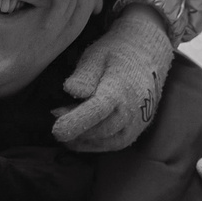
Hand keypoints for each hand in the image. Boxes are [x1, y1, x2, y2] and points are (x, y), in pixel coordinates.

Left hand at [53, 6, 175, 152]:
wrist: (147, 58)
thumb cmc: (116, 55)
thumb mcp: (97, 55)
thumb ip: (84, 74)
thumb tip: (71, 90)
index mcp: (120, 89)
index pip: (97, 109)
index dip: (76, 121)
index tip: (56, 130)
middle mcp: (132, 111)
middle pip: (97, 130)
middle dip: (73, 127)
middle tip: (55, 113)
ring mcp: (134, 126)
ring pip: (101, 141)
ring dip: (79, 137)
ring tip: (64, 121)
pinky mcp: (133, 134)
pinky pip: (108, 145)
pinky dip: (89, 142)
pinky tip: (76, 131)